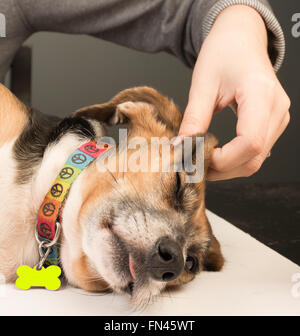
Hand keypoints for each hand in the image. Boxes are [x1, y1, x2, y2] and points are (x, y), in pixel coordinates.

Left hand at [179, 5, 289, 179]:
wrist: (240, 40)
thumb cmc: (224, 53)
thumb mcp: (203, 83)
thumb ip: (194, 118)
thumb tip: (182, 147)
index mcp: (261, 94)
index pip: (250, 142)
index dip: (223, 159)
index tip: (198, 157)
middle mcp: (276, 110)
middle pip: (254, 158)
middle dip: (221, 169)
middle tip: (193, 165)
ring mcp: (278, 118)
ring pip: (256, 160)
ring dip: (227, 168)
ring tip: (201, 160)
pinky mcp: (272, 123)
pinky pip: (256, 153)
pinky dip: (235, 160)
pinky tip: (216, 155)